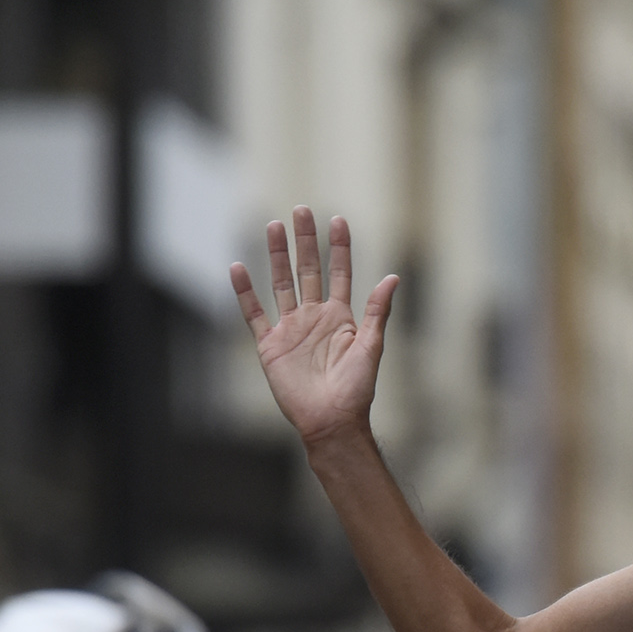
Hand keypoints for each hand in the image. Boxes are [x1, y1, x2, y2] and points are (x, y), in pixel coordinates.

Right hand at [232, 209, 398, 457]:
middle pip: (307, 270)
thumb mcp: (371, 347)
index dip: (339, 248)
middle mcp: (314, 318)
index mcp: (340, 317)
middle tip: (300, 209)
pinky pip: (255, 314)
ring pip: (281, 283)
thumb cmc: (355, 391)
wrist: (331, 422)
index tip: (338, 220)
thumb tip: (393, 277)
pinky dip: (245, 292)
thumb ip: (377, 311)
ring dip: (277, 256)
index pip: (339, 273)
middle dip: (304, 241)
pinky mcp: (270, 345)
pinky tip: (239, 268)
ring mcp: (291, 329)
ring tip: (273, 226)